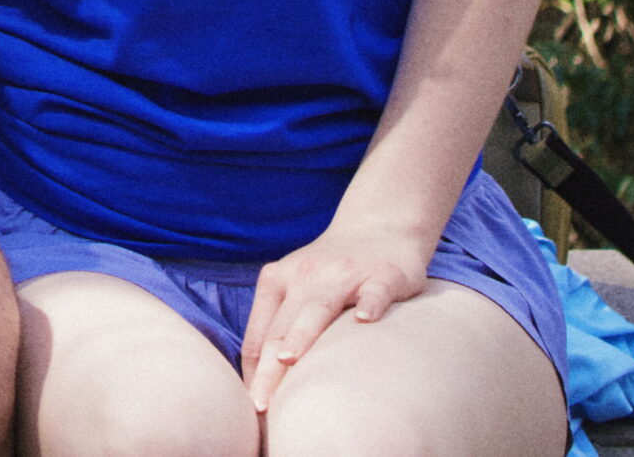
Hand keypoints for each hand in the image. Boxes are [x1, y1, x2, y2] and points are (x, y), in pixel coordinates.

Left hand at [239, 220, 427, 411]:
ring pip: (318, 307)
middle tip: (260, 404)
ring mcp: (343, 274)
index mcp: (278, 281)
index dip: (254, 372)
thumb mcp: (296, 289)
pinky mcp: (382, 274)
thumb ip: (277, 326)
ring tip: (289, 360)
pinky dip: (370, 304)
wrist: (379, 225)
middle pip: (282, 328)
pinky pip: (374, 291)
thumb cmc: (330, 272)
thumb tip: (259, 380)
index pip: (261, 334)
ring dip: (302, 333)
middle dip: (269, 369)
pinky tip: (365, 320)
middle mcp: (305, 276)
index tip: (251, 408)